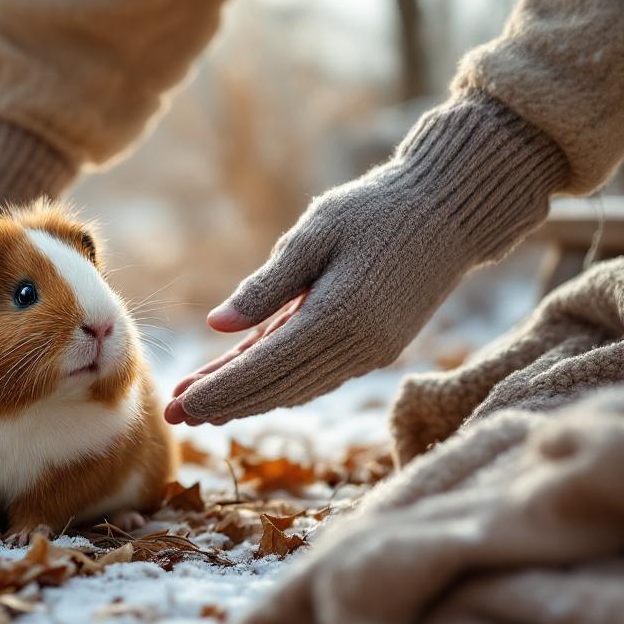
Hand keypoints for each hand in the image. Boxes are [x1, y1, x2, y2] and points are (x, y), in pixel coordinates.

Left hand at [163, 95, 566, 424]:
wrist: (451, 210)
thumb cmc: (376, 208)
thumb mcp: (315, 232)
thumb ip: (266, 285)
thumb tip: (215, 326)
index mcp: (339, 317)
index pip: (264, 369)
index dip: (217, 391)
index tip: (176, 406)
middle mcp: (358, 347)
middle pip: (276, 388)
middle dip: (222, 405)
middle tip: (172, 415)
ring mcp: (371, 352)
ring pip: (295, 387)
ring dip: (247, 398)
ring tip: (198, 404)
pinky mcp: (377, 348)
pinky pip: (316, 374)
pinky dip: (277, 382)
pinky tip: (242, 382)